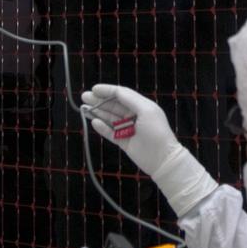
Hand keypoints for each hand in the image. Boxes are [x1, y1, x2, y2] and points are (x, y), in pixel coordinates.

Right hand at [82, 84, 218, 215]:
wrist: (162, 159)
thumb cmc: (156, 131)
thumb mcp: (146, 111)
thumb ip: (130, 99)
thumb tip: (116, 91)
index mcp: (141, 106)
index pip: (122, 95)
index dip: (108, 91)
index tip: (94, 89)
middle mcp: (133, 115)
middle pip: (113, 106)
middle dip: (99, 101)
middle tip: (84, 97)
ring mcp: (128, 129)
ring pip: (110, 118)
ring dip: (98, 113)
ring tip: (84, 108)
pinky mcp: (124, 142)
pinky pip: (110, 133)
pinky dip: (102, 128)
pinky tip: (94, 122)